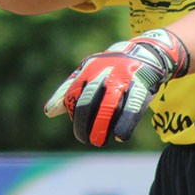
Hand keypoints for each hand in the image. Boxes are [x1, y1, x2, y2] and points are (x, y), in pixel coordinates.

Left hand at [44, 29, 189, 145]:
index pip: (72, 95)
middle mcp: (103, 72)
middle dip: (83, 124)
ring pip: (108, 106)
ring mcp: (123, 78)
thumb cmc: (110, 69)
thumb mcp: (87, 74)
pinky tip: (120, 136)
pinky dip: (125, 123)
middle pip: (87, 102)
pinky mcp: (141, 86)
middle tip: (84, 138)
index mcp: (88, 69)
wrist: (145, 53)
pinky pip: (132, 107)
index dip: (72, 113)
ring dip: (101, 127)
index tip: (78, 123)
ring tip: (98, 141)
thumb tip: (49, 112)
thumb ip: (68, 91)